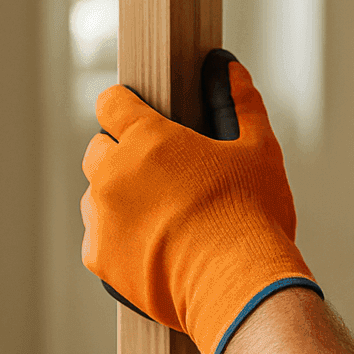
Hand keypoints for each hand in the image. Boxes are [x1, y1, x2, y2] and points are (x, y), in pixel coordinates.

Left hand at [81, 50, 319, 353]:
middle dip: (122, 152)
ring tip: (163, 213)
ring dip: (118, 196)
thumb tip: (226, 68)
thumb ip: (240, 102)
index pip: (111, 103)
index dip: (126, 105)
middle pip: (98, 148)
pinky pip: (98, 238)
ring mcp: (102, 219)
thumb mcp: (258, 150)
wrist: (239, 286)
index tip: (140, 114)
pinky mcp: (100, 259)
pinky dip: (119, 237)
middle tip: (163, 170)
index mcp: (148, 140)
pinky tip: (156, 244)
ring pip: (95, 195)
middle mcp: (114, 175)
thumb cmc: (252, 216)